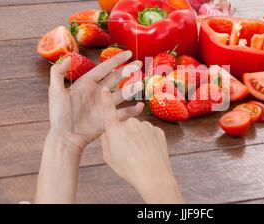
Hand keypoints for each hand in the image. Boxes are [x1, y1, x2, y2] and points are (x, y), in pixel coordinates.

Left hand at [48, 51, 143, 152]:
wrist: (65, 138)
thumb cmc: (58, 116)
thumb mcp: (55, 92)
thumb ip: (58, 73)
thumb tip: (68, 57)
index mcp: (87, 83)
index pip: (104, 68)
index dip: (116, 60)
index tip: (128, 53)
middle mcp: (98, 92)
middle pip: (116, 78)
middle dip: (128, 71)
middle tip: (139, 64)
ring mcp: (104, 105)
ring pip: (122, 93)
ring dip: (132, 88)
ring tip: (140, 84)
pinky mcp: (109, 117)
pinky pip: (123, 112)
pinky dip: (133, 110)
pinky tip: (140, 106)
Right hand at [100, 86, 183, 203]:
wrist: (153, 175)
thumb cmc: (128, 168)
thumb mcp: (108, 157)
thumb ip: (105, 141)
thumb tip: (107, 132)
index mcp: (115, 129)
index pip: (108, 110)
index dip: (106, 99)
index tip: (105, 89)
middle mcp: (130, 123)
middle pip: (125, 124)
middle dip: (125, 134)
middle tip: (127, 152)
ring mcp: (146, 125)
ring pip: (138, 129)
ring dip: (137, 138)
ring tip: (139, 154)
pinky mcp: (157, 130)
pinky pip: (150, 133)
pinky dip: (148, 141)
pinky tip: (148, 152)